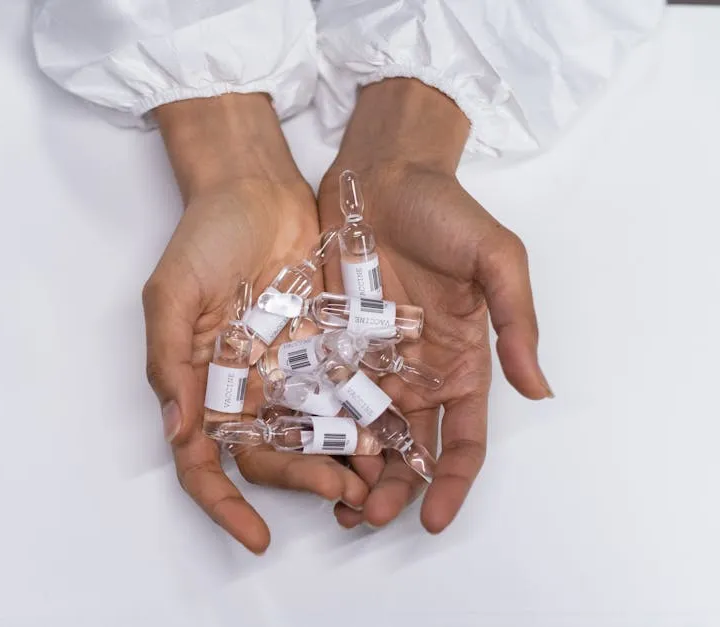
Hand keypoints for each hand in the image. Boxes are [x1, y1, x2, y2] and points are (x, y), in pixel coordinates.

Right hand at [145, 94, 368, 552]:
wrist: (255, 188)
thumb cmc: (201, 237)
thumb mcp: (170, 295)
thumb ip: (170, 361)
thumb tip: (176, 431)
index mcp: (203, 386)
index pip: (204, 462)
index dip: (224, 505)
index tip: (255, 536)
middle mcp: (246, 388)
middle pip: (269, 456)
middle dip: (303, 482)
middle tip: (342, 494)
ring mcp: (288, 370)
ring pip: (314, 435)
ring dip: (341, 462)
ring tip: (376, 479)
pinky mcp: (327, 347)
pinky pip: (346, 393)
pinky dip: (364, 418)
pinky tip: (389, 434)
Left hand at [318, 79, 552, 532]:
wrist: (381, 173)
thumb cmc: (445, 210)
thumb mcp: (497, 259)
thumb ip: (517, 323)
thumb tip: (540, 389)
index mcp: (462, 362)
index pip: (463, 439)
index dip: (452, 482)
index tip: (431, 518)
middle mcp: (418, 372)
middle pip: (409, 448)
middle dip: (394, 489)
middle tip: (368, 518)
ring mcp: (372, 361)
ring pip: (364, 433)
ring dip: (352, 473)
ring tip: (334, 505)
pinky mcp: (330, 343)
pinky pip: (323, 395)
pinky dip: (317, 429)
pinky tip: (300, 455)